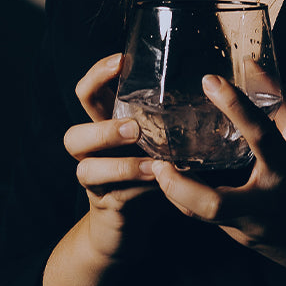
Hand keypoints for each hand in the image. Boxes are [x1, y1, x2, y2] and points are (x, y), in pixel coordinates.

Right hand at [62, 52, 160, 264]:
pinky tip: (158, 178)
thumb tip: (212, 81)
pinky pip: (113, 193)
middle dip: (102, 128)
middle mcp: (93, 152)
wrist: (130, 225)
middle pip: (73, 134)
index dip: (97, 75)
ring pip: (85, 168)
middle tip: (134, 126)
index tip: (121, 60)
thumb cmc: (149, 172)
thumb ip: (169, 114)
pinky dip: (136, 185)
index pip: (88, 94)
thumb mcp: (156, 137)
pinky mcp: (106, 205)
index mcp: (104, 126)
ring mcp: (97, 182)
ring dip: (119, 164)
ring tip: (150, 161)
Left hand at [149, 74, 285, 285]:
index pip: (258, 131)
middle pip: (209, 202)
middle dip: (175, 185)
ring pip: (205, 217)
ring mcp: (257, 231)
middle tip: (157, 162)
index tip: (209, 79)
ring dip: (180, 196)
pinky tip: (191, 188)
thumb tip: (258, 67)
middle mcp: (268, 204)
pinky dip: (201, 205)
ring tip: (163, 171)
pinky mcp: (252, 245)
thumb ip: (283, 107)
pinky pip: (218, 224)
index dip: (233, 103)